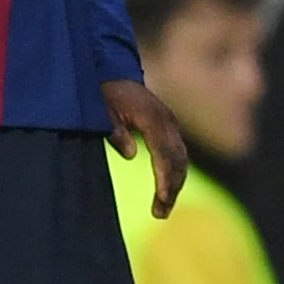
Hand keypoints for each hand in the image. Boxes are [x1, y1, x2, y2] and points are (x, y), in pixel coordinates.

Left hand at [103, 78, 186, 216]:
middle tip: (160, 213)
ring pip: (181, 158)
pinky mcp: (168, 127)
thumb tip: (131, 154)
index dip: (164, 178)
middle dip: (172, 188)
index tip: (161, 200)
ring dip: (175, 184)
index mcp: (152, 118)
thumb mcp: (101, 110)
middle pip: (178, 159)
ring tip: (163, 208)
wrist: (111, 69)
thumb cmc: (104, 92)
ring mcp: (170, 123)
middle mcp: (167, 121)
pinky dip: (174, 172)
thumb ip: (115, 131)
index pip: (164, 153)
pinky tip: (167, 189)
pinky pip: (177, 152)